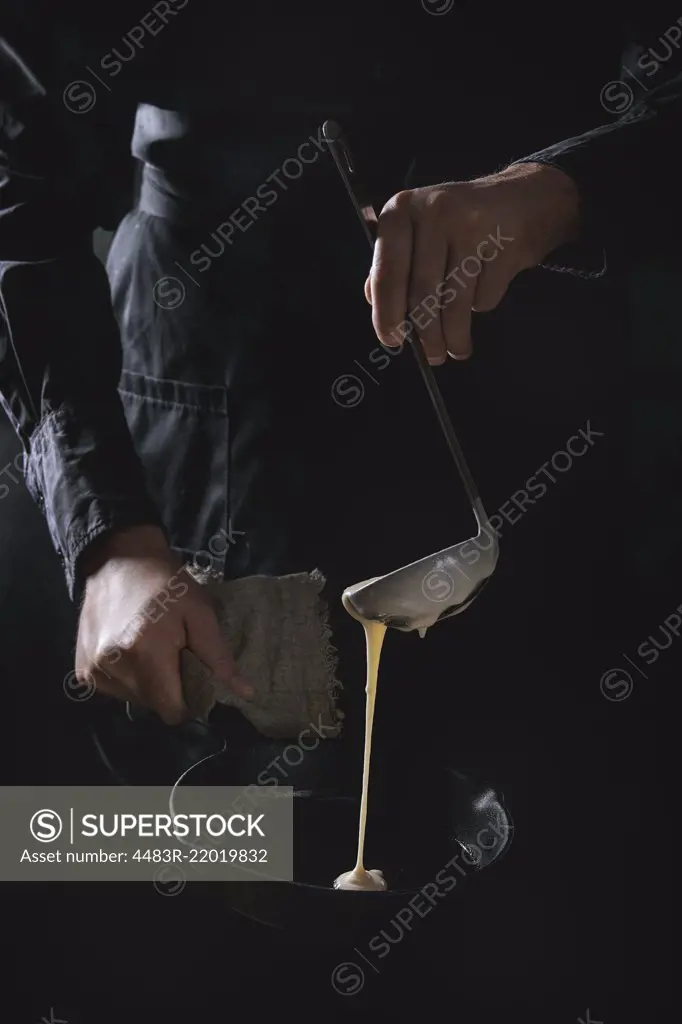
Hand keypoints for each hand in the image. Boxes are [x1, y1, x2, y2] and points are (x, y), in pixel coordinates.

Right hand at [75, 525, 250, 723]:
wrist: (119, 558)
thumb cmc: (167, 583)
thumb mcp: (200, 613)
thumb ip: (218, 657)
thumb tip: (246, 693)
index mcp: (146, 655)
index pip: (172, 711)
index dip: (189, 701)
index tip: (194, 678)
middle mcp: (115, 668)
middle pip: (153, 705)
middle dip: (169, 688)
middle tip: (174, 654)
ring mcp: (93, 670)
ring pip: (134, 698)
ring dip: (147, 682)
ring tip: (150, 648)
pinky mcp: (82, 669)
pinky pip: (115, 689)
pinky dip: (127, 676)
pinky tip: (130, 649)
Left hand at [365, 161, 580, 362]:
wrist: (525, 198)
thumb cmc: (460, 220)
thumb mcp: (418, 230)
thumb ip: (393, 263)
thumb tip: (374, 301)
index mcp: (402, 210)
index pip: (387, 273)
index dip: (387, 314)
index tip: (393, 341)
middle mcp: (434, 212)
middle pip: (422, 293)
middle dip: (427, 335)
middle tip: (431, 356)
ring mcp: (472, 226)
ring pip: (454, 302)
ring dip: (454, 336)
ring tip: (457, 348)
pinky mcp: (504, 244)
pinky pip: (484, 297)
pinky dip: (481, 306)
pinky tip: (482, 295)